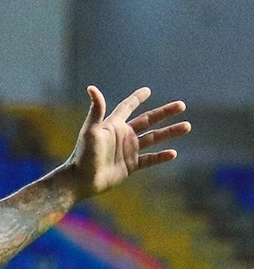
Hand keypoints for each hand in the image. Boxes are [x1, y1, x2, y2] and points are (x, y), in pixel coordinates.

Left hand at [65, 85, 190, 199]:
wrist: (81, 181)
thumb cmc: (83, 155)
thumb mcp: (91, 131)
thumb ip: (96, 110)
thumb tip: (92, 88)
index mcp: (113, 126)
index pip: (127, 107)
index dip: (136, 98)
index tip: (147, 90)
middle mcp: (122, 136)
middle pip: (147, 120)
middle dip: (164, 113)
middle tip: (182, 105)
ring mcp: (127, 151)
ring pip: (153, 139)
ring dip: (169, 132)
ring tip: (187, 126)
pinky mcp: (129, 166)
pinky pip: (149, 159)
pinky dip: (161, 157)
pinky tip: (173, 153)